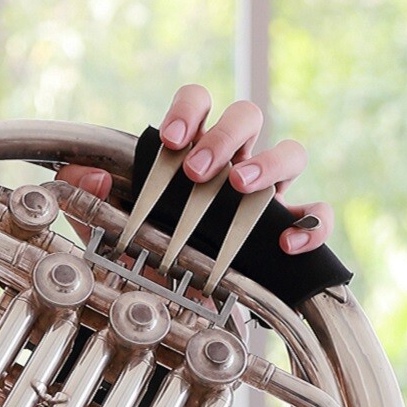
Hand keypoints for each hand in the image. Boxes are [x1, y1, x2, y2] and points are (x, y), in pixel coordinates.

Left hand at [56, 84, 333, 253]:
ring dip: (268, 164)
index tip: (170, 140)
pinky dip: (311, 223)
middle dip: (223, 136)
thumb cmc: (148, 250)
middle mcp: (235, 159)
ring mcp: (269, 192)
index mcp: (194, 147)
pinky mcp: (292, 226)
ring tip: (240, 187)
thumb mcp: (109, 226)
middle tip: (197, 171)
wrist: (174, 304)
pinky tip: (287, 242)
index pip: (198, 102)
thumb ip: (88, 197)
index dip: (188, 110)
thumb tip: (93, 177)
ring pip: (290, 152)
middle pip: (246, 116)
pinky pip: (318, 213)